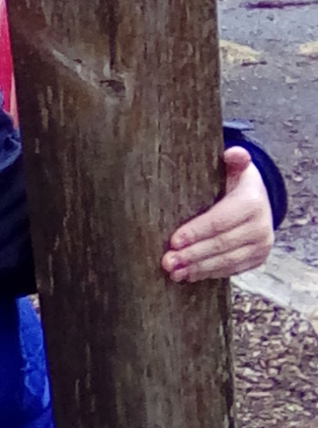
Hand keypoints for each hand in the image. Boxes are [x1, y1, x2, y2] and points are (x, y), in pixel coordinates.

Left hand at [161, 146, 273, 282]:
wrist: (258, 197)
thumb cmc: (235, 180)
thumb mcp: (234, 167)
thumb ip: (234, 160)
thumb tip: (234, 152)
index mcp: (252, 202)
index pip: (220, 221)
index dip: (196, 232)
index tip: (173, 240)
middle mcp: (261, 226)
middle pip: (222, 245)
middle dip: (192, 255)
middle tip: (167, 261)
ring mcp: (261, 245)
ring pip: (227, 261)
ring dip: (198, 268)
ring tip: (174, 272)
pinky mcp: (258, 259)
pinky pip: (232, 270)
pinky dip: (210, 273)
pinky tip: (189, 275)